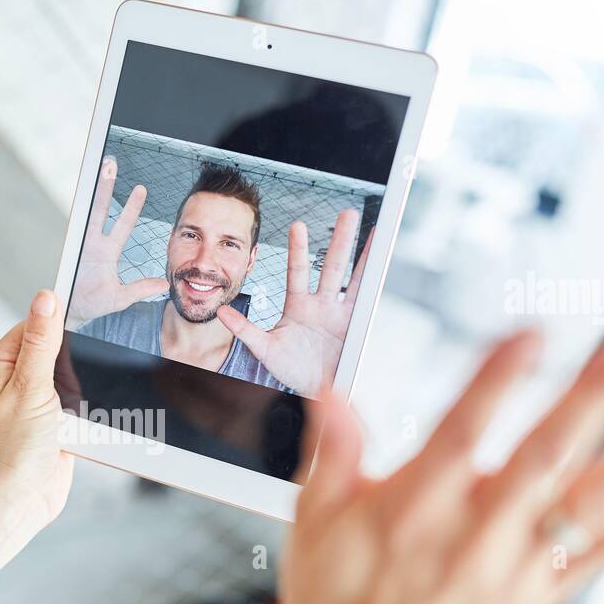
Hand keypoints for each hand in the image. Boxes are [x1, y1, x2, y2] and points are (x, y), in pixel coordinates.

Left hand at [0, 290, 73, 533]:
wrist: (18, 501)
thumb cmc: (14, 449)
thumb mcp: (30, 387)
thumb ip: (41, 342)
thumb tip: (46, 297)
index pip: (32, 326)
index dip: (57, 330)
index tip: (80, 337)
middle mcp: (7, 379)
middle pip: (53, 349)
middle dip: (71, 365)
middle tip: (67, 389)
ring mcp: (28, 400)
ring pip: (68, 375)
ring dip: (79, 388)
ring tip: (68, 413)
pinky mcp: (47, 419)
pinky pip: (73, 399)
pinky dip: (82, 406)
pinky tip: (78, 422)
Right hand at [68, 157, 168, 323]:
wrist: (72, 312)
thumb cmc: (94, 303)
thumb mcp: (122, 297)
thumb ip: (141, 288)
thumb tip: (163, 284)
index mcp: (107, 251)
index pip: (122, 224)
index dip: (131, 207)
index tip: (141, 188)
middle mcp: (93, 243)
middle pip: (101, 208)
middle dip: (106, 186)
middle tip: (111, 164)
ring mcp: (79, 244)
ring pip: (87, 211)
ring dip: (93, 190)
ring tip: (98, 169)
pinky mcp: (69, 249)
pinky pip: (73, 227)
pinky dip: (75, 211)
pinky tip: (79, 194)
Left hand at [218, 210, 368, 394]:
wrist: (314, 391)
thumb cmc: (291, 371)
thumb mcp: (264, 349)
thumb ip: (244, 329)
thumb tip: (222, 311)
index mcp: (298, 306)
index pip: (298, 271)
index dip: (299, 249)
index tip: (298, 225)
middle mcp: (321, 304)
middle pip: (331, 265)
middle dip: (340, 240)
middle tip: (348, 213)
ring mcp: (339, 312)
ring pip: (351, 276)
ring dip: (360, 252)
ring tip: (370, 226)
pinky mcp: (354, 323)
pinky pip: (365, 296)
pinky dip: (373, 276)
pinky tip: (382, 257)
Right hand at [259, 315, 603, 603]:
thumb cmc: (329, 593)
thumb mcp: (313, 514)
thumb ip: (333, 448)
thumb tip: (331, 393)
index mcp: (411, 511)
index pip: (459, 434)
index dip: (494, 383)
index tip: (531, 333)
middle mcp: (470, 540)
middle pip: (545, 458)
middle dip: (599, 394)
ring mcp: (512, 572)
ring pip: (593, 503)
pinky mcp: (537, 598)